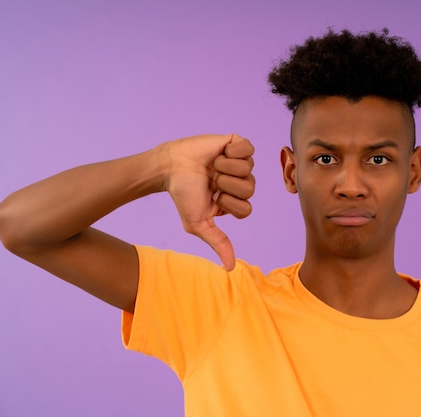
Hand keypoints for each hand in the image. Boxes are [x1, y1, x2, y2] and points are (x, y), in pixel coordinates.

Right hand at [163, 134, 254, 269]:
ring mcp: (239, 162)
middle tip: (211, 180)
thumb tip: (230, 268)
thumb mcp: (198, 223)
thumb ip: (218, 242)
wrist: (169, 168)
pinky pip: (248, 148)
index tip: (212, 198)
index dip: (229, 204)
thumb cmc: (183, 194)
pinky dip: (232, 152)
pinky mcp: (235, 143)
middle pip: (250, 188)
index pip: (247, 209)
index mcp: (234, 201)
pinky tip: (219, 153)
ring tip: (212, 166)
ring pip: (249, 168)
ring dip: (226, 169)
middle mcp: (239, 182)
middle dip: (226, 185)